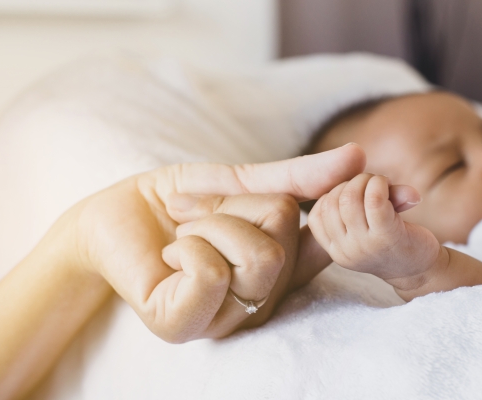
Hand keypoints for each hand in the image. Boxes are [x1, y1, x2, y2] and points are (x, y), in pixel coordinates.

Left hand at [72, 144, 364, 341]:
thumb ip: (296, 176)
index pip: (334, 243)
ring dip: (208, 224)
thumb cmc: (179, 201)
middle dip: (233, 207)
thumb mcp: (241, 182)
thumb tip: (359, 155)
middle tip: (199, 213)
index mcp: (284, 267)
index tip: (370, 191)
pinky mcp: (185, 326)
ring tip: (185, 232)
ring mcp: (228, 318)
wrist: (111, 215)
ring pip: (258, 257)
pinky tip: (170, 253)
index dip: (339, 210)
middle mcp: (265, 298)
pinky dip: (187, 244)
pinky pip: (211, 274)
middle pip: (285, 237)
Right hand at [308, 173, 442, 288]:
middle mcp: (345, 252)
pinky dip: (381, 185)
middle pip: (332, 201)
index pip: (318, 213)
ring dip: (368, 181)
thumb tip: (354, 155)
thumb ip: (356, 199)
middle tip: (374, 186)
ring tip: (383, 186)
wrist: (425, 271)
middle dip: (352, 183)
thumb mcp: (366, 226)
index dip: (335, 194)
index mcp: (335, 250)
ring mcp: (365, 246)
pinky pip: (374, 199)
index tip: (356, 194)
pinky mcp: (387, 237)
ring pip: (350, 197)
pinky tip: (393, 190)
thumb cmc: (393, 241)